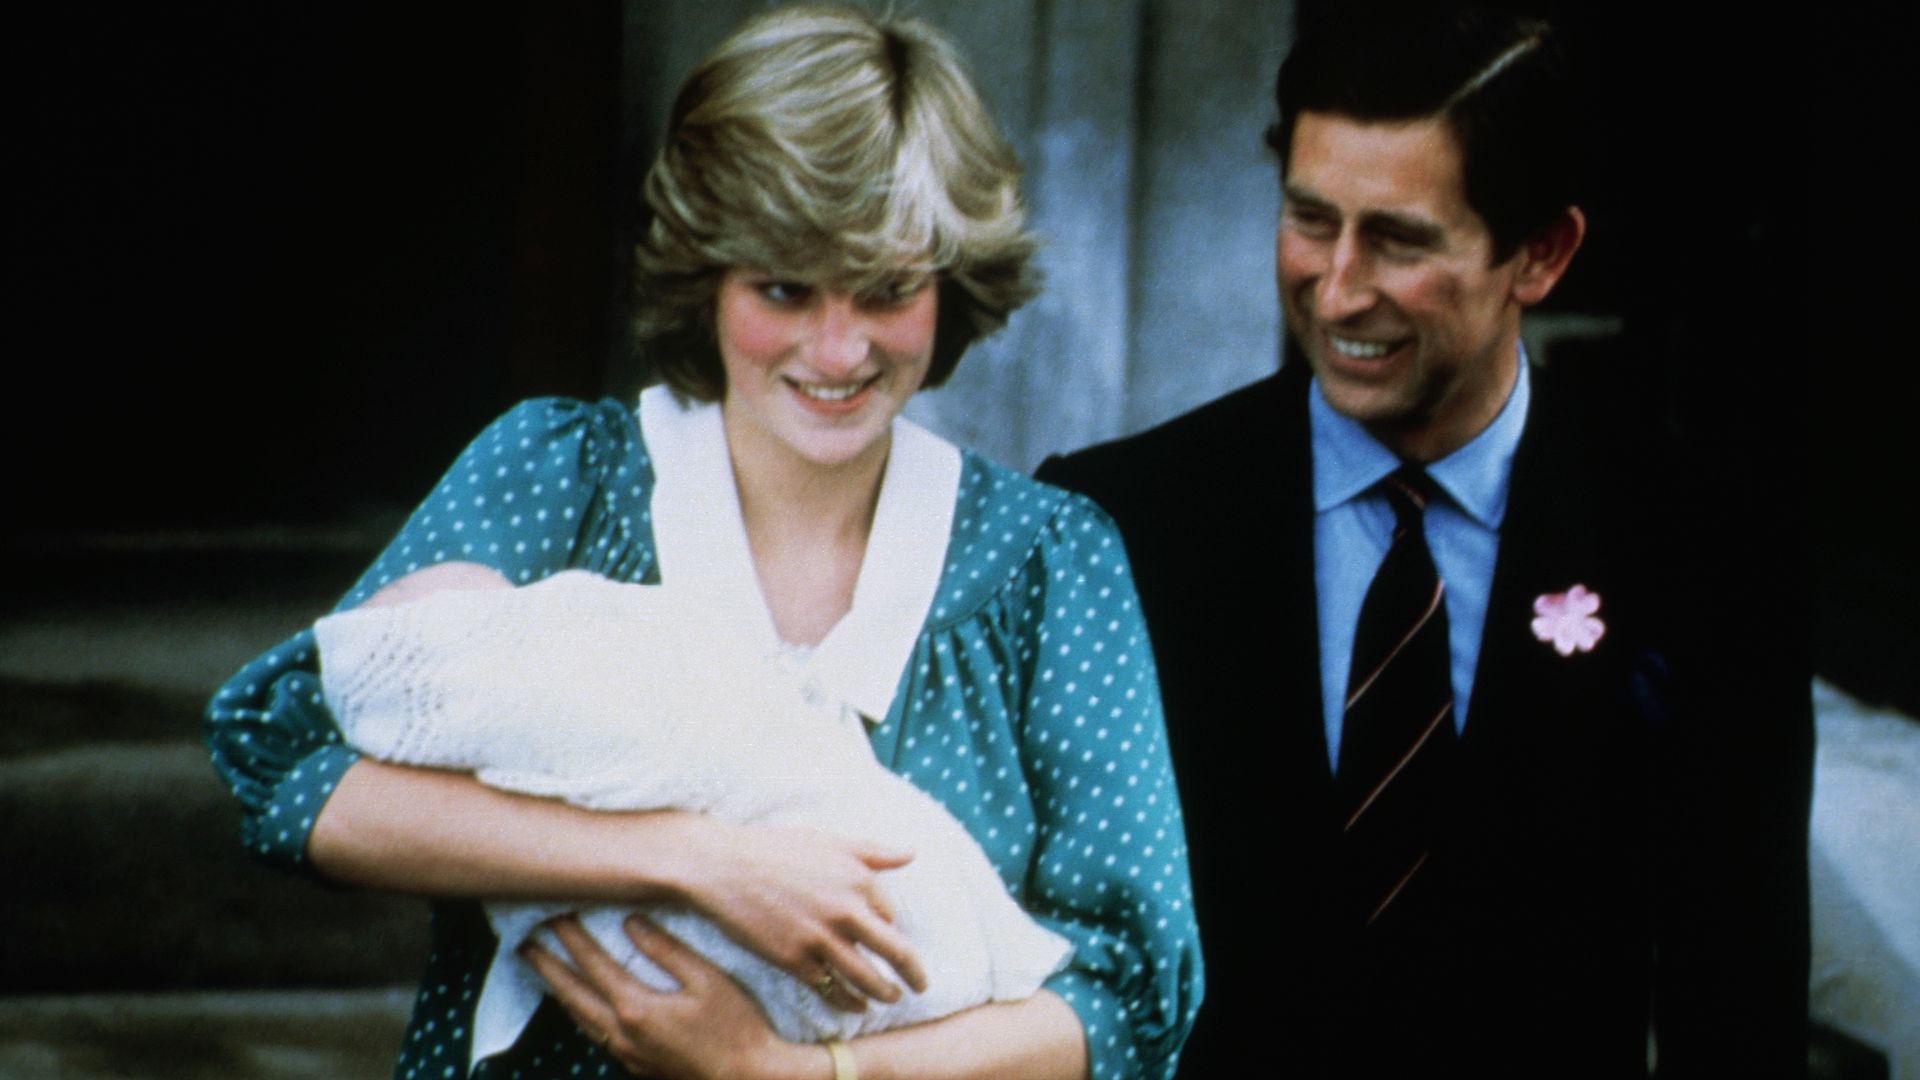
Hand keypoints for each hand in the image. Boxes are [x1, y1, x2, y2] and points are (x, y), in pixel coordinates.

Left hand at [525, 914, 819, 1079]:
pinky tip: (584, 1009)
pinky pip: (597, 1036)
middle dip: (550, 968)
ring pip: (582, 1020)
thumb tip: (632, 923)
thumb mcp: (707, 980)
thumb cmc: (737, 1026)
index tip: (555, 915)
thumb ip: (666, 950)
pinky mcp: (639, 1066)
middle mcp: (624, 1034)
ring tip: (547, 973)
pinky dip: (581, 1016)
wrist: (751, 1077)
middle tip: (527, 946)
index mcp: (637, 1009)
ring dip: (561, 993)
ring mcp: (630, 1054)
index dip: (573, 939)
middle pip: (575, 996)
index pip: (595, 965)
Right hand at [672, 818, 928, 1006]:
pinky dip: (848, 1001)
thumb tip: (912, 853)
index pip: (890, 914)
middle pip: (895, 951)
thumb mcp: (829, 842)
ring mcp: (821, 938)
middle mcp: (846, 910)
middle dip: (913, 972)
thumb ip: (874, 851)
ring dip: (885, 993)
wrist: (723, 867)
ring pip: (867, 977)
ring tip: (891, 998)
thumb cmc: (775, 850)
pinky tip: (856, 1006)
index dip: (888, 927)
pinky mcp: (795, 960)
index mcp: (859, 878)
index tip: (885, 935)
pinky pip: (832, 989)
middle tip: (921, 985)